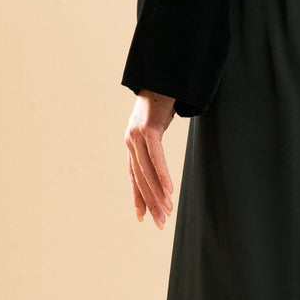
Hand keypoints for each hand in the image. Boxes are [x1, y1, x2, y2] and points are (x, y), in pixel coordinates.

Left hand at [125, 92, 175, 226]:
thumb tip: (160, 161)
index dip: (138, 198)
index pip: (134, 177)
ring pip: (147, 172)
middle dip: (151, 203)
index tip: (143, 218)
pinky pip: (156, 157)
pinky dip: (163, 175)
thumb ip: (154, 144)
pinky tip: (169, 190)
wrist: (161, 76)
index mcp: (131, 144)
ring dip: (158, 194)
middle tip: (160, 223)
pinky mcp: (148, 129)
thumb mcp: (157, 127)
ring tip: (167, 211)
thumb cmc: (161, 102)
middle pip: (140, 179)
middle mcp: (130, 141)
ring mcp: (137, 135)